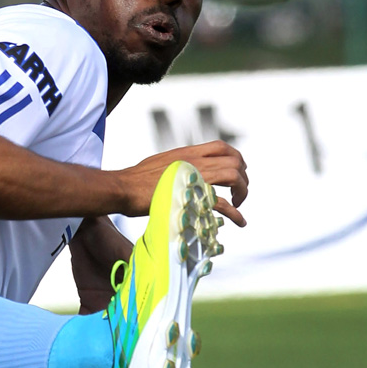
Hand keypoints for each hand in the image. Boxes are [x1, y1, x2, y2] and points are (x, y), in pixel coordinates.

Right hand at [121, 140, 248, 226]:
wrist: (123, 187)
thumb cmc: (136, 179)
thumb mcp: (161, 164)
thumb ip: (177, 165)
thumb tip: (184, 171)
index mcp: (187, 152)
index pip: (221, 147)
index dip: (235, 158)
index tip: (235, 173)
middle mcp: (194, 160)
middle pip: (234, 160)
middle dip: (243, 176)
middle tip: (237, 192)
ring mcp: (194, 176)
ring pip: (233, 176)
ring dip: (242, 190)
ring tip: (238, 203)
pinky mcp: (191, 194)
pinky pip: (222, 201)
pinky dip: (235, 212)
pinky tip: (240, 221)